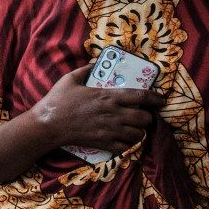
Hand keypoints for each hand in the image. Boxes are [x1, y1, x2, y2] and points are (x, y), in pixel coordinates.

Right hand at [30, 64, 165, 153]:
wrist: (47, 125)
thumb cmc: (57, 101)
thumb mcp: (70, 79)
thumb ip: (85, 69)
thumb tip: (95, 61)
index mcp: (108, 96)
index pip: (141, 96)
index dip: (156, 98)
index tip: (161, 100)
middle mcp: (113, 114)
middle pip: (145, 118)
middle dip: (148, 118)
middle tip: (144, 116)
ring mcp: (109, 130)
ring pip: (138, 135)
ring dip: (139, 132)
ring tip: (135, 129)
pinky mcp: (103, 143)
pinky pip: (126, 147)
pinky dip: (128, 145)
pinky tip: (124, 141)